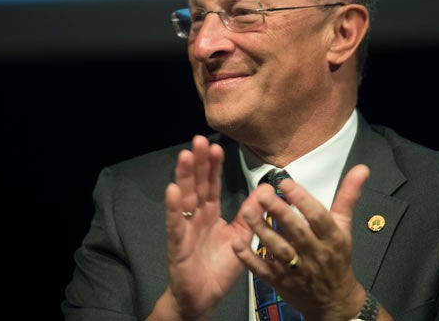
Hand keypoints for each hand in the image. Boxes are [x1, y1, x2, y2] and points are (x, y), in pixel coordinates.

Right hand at [150, 135, 255, 319]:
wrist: (203, 298)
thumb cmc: (218, 268)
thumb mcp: (241, 237)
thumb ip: (250, 213)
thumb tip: (266, 190)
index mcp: (209, 212)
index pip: (210, 184)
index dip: (213, 166)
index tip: (217, 147)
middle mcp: (195, 216)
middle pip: (196, 184)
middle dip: (198, 162)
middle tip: (199, 140)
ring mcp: (184, 227)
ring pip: (184, 197)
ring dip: (184, 176)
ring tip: (186, 155)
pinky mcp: (177, 243)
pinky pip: (175, 223)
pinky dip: (173, 207)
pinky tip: (172, 190)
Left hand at [232, 164, 371, 320]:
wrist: (335, 301)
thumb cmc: (338, 258)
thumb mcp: (345, 226)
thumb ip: (348, 196)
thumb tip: (361, 169)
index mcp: (332, 238)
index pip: (318, 217)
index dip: (303, 200)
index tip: (286, 183)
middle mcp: (315, 254)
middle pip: (297, 232)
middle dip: (280, 213)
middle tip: (263, 194)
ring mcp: (297, 270)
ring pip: (279, 250)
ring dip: (262, 231)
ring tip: (247, 211)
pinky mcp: (281, 283)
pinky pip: (263, 271)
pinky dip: (249, 259)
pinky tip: (237, 243)